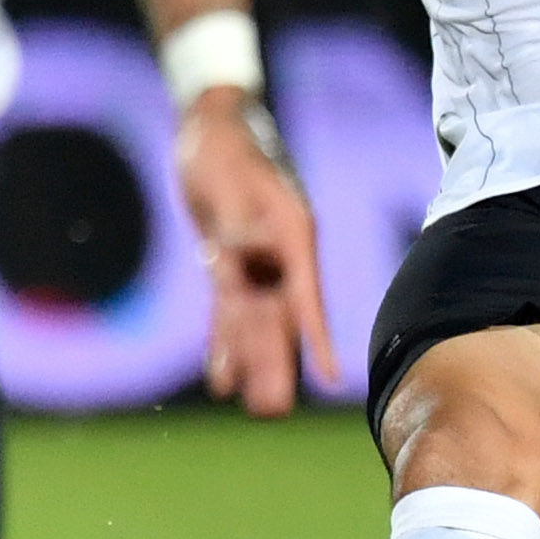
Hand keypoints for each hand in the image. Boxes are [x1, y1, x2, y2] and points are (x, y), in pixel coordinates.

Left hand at [174, 92, 330, 417]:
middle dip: (277, 364)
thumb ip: (239, 223)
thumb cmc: (224, 145)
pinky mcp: (230, 262)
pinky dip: (224, 342)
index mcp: (291, 233)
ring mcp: (257, 260)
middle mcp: (280, 253)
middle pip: (281, 318)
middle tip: (273, 412)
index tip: (329, 378)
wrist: (210, 126)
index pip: (305, 295)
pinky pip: (229, 310)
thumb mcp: (231, 179)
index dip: (314, 338)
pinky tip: (221, 377)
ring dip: (253, 363)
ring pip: (255, 321)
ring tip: (256, 409)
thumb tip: (249, 256)